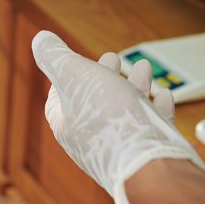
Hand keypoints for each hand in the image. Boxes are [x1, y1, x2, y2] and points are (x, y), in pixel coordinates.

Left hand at [32, 31, 204, 203]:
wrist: (150, 163)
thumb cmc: (109, 119)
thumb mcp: (73, 75)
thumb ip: (55, 57)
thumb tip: (41, 40)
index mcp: (67, 125)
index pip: (59, 99)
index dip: (66, 77)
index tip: (76, 62)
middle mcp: (92, 140)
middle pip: (95, 102)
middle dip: (105, 75)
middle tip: (113, 58)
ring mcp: (122, 147)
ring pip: (126, 111)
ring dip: (135, 84)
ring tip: (143, 68)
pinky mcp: (150, 151)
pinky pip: (153, 126)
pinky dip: (158, 107)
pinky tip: (163, 96)